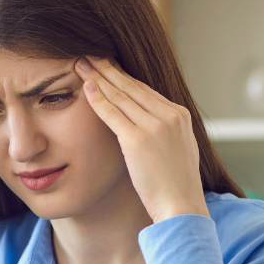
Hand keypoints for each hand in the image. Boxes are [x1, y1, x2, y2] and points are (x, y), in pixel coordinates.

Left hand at [75, 55, 207, 221]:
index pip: (146, 90)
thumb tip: (148, 127)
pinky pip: (113, 113)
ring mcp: (155, 126)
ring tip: (81, 64)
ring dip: (98, 77)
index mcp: (180, 115)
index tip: (107, 67)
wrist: (181, 207)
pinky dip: (97, 99)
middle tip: (89, 55)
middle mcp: (170, 115)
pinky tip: (85, 86)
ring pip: (121, 95)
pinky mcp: (138, 139)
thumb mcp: (177, 150)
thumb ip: (164, 132)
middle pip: (132, 86)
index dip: (123, 77)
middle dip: (108, 69)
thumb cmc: (176, 187)